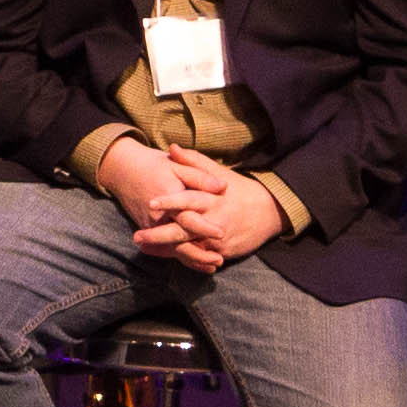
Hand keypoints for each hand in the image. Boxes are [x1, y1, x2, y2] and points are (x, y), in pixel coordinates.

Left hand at [129, 146, 279, 271]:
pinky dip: (181, 258)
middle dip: (160, 235)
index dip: (170, 201)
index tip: (151, 203)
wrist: (269, 212)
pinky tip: (162, 256)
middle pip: (184, 230)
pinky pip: (198, 258)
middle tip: (137, 236)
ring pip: (188, 248)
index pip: (189, 200)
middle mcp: (214, 221)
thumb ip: (193, 162)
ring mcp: (218, 240)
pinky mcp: (221, 253)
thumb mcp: (218, 173)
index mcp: (212, 199)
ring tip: (143, 247)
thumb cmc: (238, 189)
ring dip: (164, 250)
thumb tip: (171, 148)